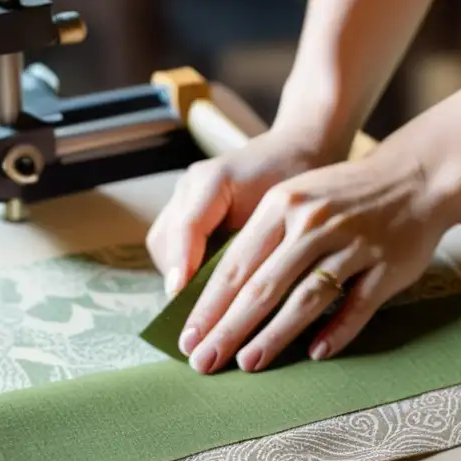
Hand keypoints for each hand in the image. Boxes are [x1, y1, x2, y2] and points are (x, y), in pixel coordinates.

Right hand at [146, 129, 335, 296]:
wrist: (295, 149)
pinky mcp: (187, 207)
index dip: (183, 262)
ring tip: (200, 304)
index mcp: (214, 179)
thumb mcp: (285, 207)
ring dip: (177, 273)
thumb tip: (248, 290)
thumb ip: (261, 239)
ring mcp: (185, 194)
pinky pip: (172, 241)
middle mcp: (191, 185)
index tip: (179, 294)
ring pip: (163, 242)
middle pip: (165, 238)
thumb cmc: (296, 175)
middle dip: (176, 276)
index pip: (188, 226)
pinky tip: (204, 288)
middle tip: (196, 311)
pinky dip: (183, 266)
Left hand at [177, 150, 451, 373]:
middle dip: (229, 328)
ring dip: (274, 335)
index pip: (235, 265)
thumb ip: (261, 239)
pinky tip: (316, 353)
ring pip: (305, 298)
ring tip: (248, 363)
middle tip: (204, 361)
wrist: (414, 175)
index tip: (189, 338)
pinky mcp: (385, 264)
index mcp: (282, 206)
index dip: (208, 306)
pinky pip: (356, 304)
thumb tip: (219, 294)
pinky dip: (337, 330)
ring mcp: (351, 244)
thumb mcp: (295, 198)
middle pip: (262, 286)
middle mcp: (313, 224)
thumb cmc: (343, 195)